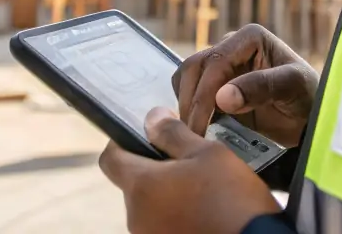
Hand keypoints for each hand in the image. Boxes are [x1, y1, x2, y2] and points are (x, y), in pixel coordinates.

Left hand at [99, 107, 281, 233]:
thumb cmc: (231, 199)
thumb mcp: (207, 153)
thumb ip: (173, 134)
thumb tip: (152, 118)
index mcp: (141, 187)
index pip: (110, 159)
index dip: (123, 142)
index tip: (147, 137)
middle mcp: (136, 217)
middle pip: (133, 184)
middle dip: (155, 170)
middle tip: (188, 163)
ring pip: (149, 206)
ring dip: (167, 195)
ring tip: (201, 190)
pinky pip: (162, 225)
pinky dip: (176, 215)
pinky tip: (203, 212)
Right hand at [173, 23, 317, 146]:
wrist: (310, 117)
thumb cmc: (307, 97)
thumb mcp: (291, 88)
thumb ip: (260, 88)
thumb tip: (222, 97)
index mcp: (250, 37)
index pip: (215, 62)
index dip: (203, 94)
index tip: (199, 125)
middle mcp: (232, 45)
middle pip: (194, 67)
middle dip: (190, 101)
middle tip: (193, 135)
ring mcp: (223, 64)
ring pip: (187, 77)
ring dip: (186, 103)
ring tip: (194, 133)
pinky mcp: (217, 84)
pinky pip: (192, 90)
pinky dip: (189, 107)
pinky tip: (199, 127)